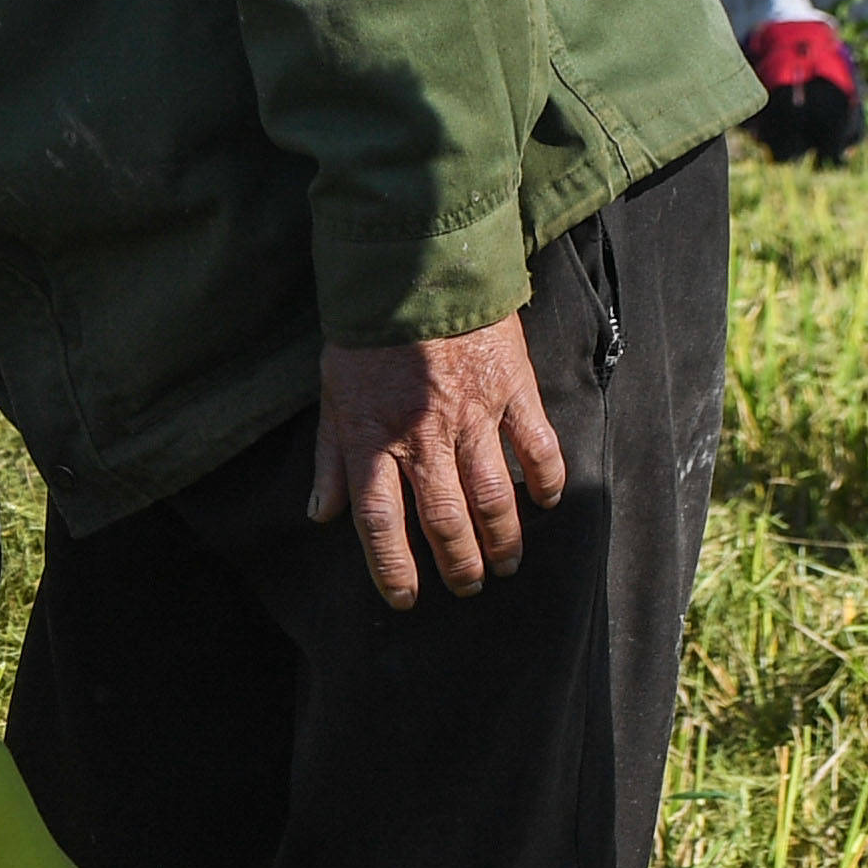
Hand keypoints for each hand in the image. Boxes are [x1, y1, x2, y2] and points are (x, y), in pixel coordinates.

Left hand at [308, 322, 566, 607]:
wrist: (417, 269)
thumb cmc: (369, 338)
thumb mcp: (333, 395)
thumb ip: (330, 458)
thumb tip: (320, 514)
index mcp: (372, 440)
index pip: (379, 523)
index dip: (393, 568)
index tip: (406, 598)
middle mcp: (422, 437)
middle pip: (444, 521)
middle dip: (459, 564)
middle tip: (470, 586)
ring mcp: (472, 415)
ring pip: (492, 497)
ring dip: (503, 539)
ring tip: (507, 563)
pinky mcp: (512, 390)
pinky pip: (536, 447)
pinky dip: (546, 480)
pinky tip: (547, 502)